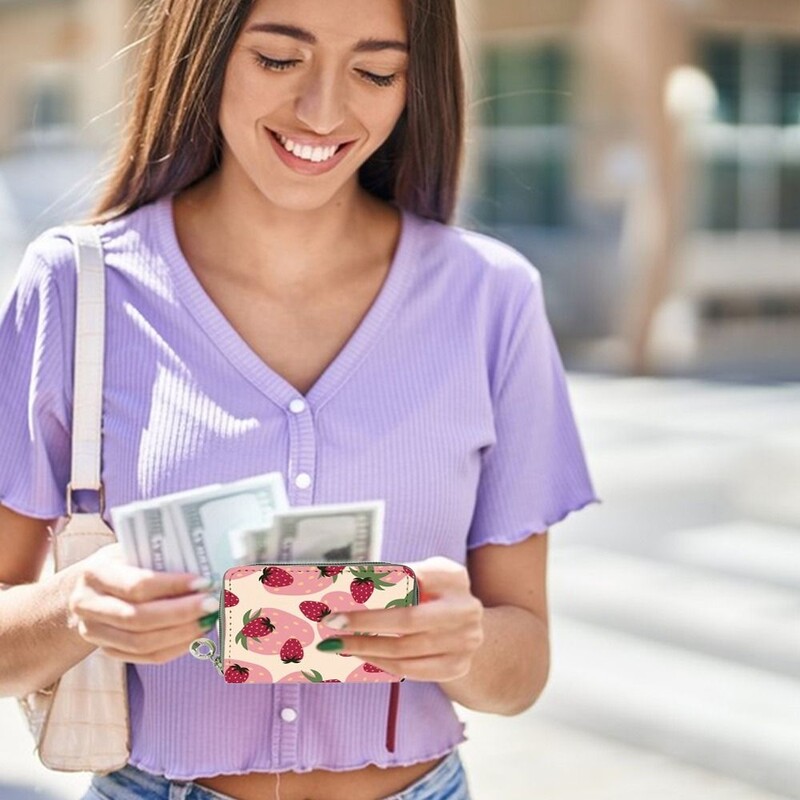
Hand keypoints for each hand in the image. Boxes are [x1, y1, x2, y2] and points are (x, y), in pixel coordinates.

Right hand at [67, 543, 218, 663]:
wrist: (87, 588)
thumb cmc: (121, 562)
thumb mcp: (132, 549)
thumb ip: (159, 557)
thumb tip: (207, 564)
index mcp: (95, 573)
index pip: (136, 585)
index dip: (172, 586)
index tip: (204, 582)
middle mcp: (88, 606)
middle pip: (138, 618)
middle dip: (181, 613)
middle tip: (212, 604)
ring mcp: (94, 633)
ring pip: (141, 643)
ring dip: (181, 634)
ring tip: (209, 621)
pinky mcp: (107, 650)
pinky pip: (144, 657)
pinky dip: (175, 648)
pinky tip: (196, 636)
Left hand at [320, 556, 483, 681]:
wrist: (470, 628)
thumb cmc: (435, 597)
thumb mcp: (427, 577)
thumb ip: (399, 577)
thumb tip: (348, 586)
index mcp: (453, 577)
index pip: (413, 578)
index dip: (376, 589)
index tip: (342, 598)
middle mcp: (465, 609)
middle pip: (407, 620)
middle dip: (364, 623)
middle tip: (332, 624)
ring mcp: (465, 641)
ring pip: (404, 650)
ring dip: (365, 647)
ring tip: (337, 644)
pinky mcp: (457, 666)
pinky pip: (411, 670)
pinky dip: (381, 663)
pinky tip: (362, 655)